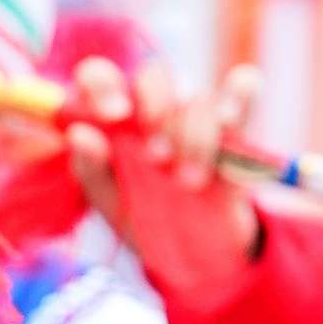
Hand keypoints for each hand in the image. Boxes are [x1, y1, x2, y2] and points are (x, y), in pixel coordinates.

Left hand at [63, 57, 263, 307]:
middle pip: (154, 75)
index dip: (104, 84)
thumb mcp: (107, 198)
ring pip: (196, 97)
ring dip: (194, 139)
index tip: (113, 115)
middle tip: (156, 156)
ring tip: (189, 183)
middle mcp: (153, 104)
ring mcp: (194, 111)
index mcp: (114, 115)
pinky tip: (228, 121)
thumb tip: (78, 133)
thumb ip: (90, 166)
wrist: (192, 248)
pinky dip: (239, 97)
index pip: (100, 76)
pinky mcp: (234, 125)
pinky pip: (243, 89)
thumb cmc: (140, 213)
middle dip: (155, 109)